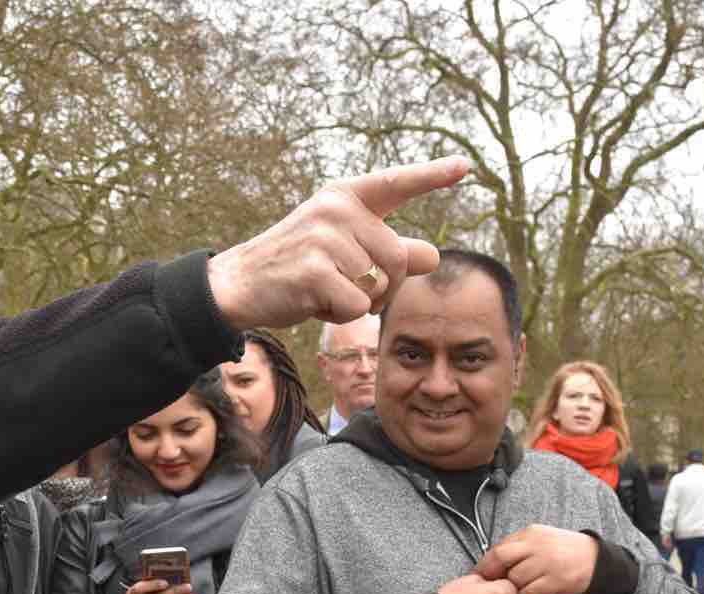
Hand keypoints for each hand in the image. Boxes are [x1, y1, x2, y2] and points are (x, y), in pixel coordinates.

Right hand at [206, 156, 470, 328]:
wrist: (238, 284)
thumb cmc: (294, 268)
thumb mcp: (343, 253)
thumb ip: (387, 252)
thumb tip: (434, 255)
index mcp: (344, 197)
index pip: (395, 183)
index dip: (431, 175)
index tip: (464, 167)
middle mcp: (336, 210)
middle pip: (398, 257)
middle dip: (385, 287)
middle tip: (350, 290)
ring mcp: (325, 238)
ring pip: (378, 285)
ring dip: (358, 303)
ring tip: (322, 292)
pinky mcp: (316, 270)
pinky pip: (358, 305)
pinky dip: (341, 316)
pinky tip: (313, 304)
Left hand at [475, 525, 598, 593]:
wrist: (595, 559)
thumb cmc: (563, 550)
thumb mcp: (541, 538)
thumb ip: (519, 545)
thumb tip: (492, 558)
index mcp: (531, 533)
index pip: (499, 547)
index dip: (485, 563)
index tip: (478, 574)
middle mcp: (537, 545)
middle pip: (501, 558)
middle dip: (490, 574)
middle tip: (488, 586)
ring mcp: (547, 562)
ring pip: (514, 578)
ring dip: (510, 588)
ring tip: (514, 592)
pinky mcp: (556, 580)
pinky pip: (529, 593)